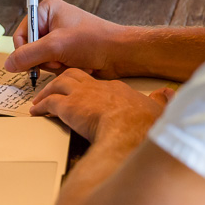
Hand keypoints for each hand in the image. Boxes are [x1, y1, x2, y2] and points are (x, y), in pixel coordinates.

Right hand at [6, 0, 126, 77]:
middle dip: (45, 60)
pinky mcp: (67, 51)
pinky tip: (77, 64)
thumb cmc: (93, 41)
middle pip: (30, 49)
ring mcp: (59, 38)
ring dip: (56, 66)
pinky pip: (54, 65)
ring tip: (72, 61)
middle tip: (59, 60)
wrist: (119, 54)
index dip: (25, 50)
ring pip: (42, 60)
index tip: (35, 60)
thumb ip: (28, 55)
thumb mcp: (56, 46)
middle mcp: (51, 22)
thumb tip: (8, 64)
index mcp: (46, 10)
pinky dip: (63, 69)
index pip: (21, 33)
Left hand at [31, 68, 174, 143]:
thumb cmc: (143, 123)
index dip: (90, 88)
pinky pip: (50, 103)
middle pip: (75, 75)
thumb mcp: (158, 108)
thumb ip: (161, 100)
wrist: (130, 129)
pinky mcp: (69, 107)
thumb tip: (167, 94)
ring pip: (59, 84)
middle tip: (56, 88)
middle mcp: (97, 87)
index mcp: (116, 89)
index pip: (99, 83)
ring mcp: (82, 95)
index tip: (86, 94)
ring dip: (48, 91)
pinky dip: (41, 106)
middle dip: (64, 81)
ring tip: (41, 99)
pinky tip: (37, 112)